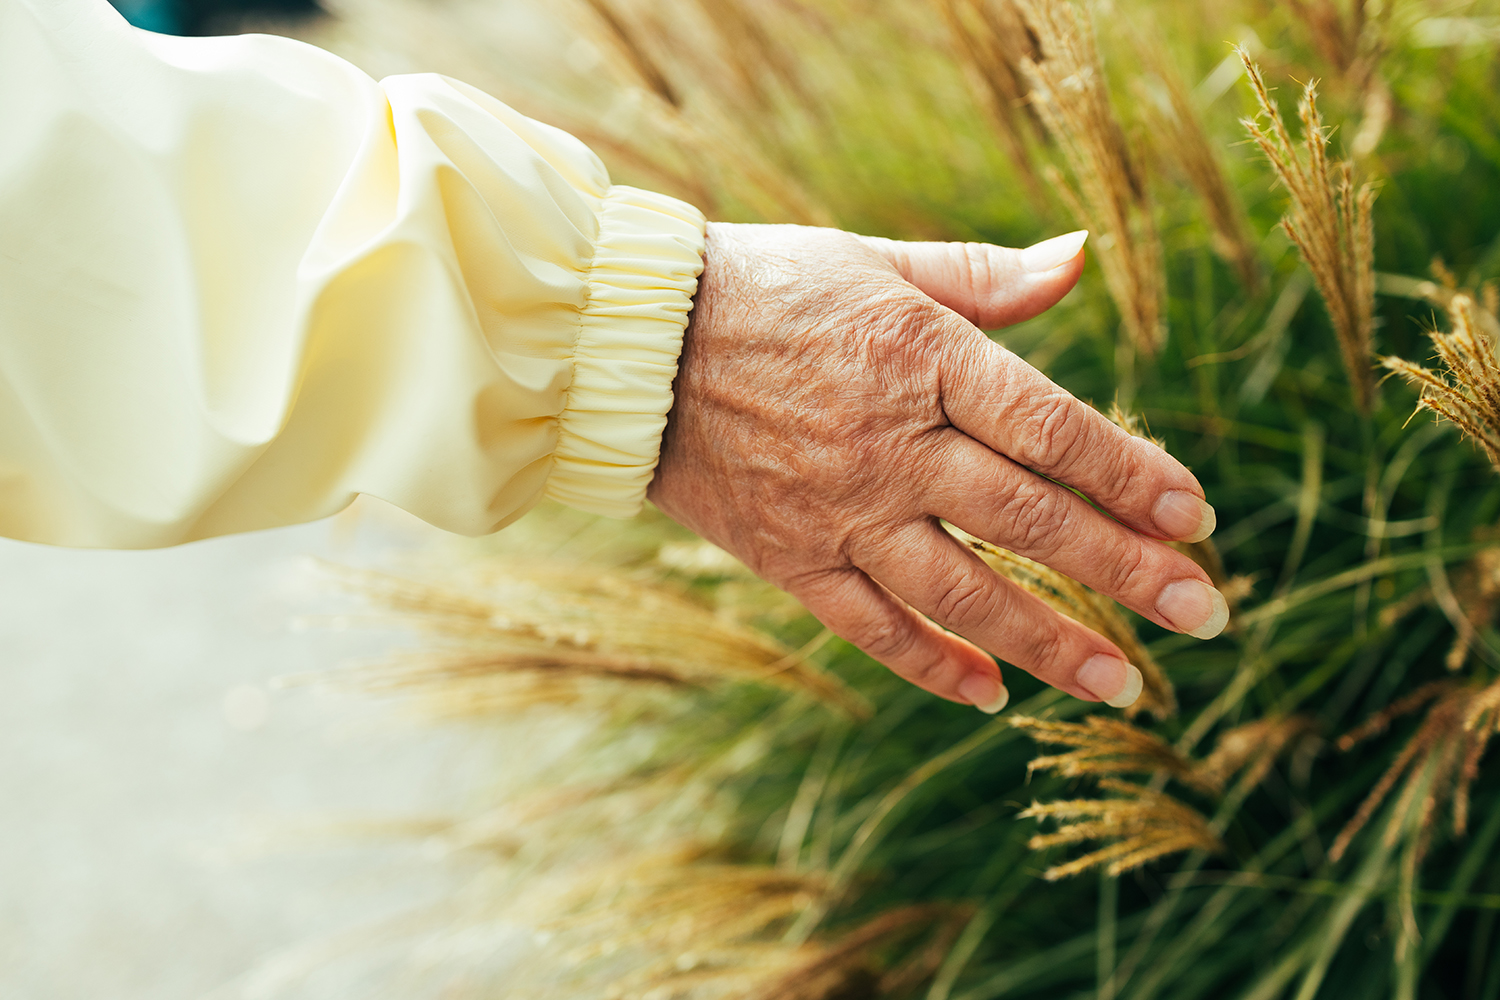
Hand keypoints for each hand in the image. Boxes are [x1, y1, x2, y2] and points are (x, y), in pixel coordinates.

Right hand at [648, 223, 1226, 712]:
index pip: (1054, 429)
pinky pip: (870, 627)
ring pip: (962, 592)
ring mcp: (837, 510)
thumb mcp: (877, 261)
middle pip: (1029, 521)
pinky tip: (993, 695)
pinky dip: (932, 664)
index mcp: (922, 357)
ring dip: (1051, 643)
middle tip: (1204, 614)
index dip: (1133, 476)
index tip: (1197, 520)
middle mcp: (888, 443)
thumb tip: (1083, 257)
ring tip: (1124, 686)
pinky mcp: (789, 557)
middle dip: (1127, 572)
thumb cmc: (767, 288)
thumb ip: (984, 277)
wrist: (631, 342)